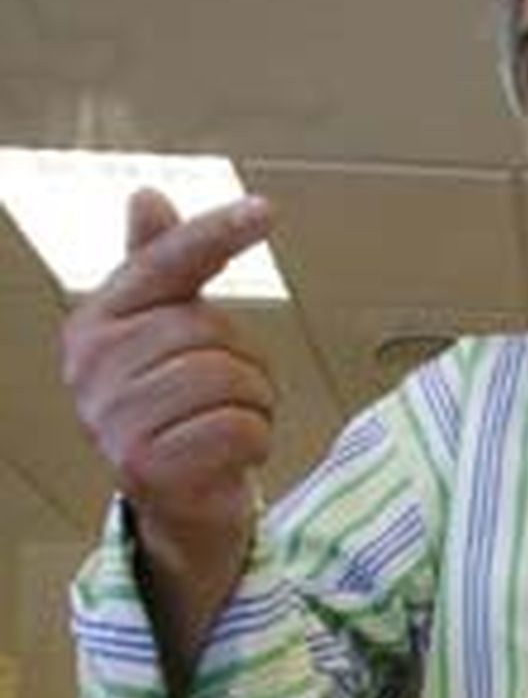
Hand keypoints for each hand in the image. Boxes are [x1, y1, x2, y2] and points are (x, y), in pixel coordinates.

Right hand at [61, 188, 277, 543]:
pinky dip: (255, 442)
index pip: (168, 264)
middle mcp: (92, 367)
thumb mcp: (169, 331)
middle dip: (245, 363)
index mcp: (97, 322)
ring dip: (254, 405)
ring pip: (230, 379)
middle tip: (225, 395)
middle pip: (213, 330)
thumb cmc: (180, 407)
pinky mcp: (144, 467)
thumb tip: (145, 196)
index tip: (266, 210)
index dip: (217, 233)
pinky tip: (230, 456)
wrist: (180, 501)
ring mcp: (112, 419)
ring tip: (227, 425)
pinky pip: (238, 429)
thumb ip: (161, 265)